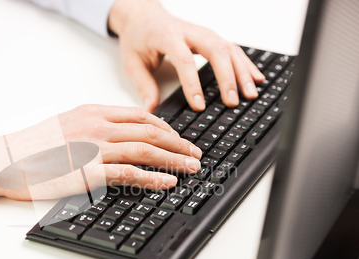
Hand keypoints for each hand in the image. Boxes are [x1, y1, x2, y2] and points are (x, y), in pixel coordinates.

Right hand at [0, 105, 201, 202]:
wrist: (5, 159)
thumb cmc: (31, 145)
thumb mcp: (65, 124)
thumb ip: (92, 126)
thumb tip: (116, 136)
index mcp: (92, 113)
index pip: (139, 116)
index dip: (164, 127)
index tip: (177, 137)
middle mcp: (97, 126)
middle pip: (150, 131)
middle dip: (177, 143)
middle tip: (194, 153)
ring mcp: (93, 148)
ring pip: (145, 150)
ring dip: (173, 159)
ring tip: (191, 167)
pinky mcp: (88, 173)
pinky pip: (129, 174)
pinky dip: (152, 178)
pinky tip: (167, 182)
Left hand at [108, 0, 264, 111]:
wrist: (144, 17)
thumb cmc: (139, 39)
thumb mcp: (133, 63)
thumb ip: (143, 85)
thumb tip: (151, 109)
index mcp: (167, 37)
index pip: (184, 60)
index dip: (193, 84)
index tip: (199, 105)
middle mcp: (190, 33)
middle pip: (215, 51)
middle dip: (227, 78)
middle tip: (232, 102)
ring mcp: (204, 34)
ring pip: (228, 50)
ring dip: (242, 73)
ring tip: (251, 94)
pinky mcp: (211, 38)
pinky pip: (233, 50)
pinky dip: (246, 64)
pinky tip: (257, 78)